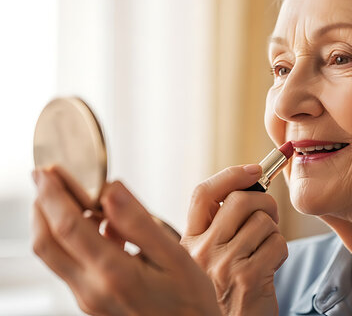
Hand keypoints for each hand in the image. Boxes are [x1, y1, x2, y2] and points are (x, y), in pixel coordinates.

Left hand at [31, 166, 219, 315]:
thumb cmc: (189, 301)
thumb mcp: (175, 257)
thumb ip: (140, 223)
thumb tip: (111, 189)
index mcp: (114, 274)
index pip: (68, 228)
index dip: (54, 195)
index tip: (48, 171)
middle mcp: (92, 290)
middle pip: (46, 243)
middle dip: (41, 205)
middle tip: (45, 177)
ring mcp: (87, 299)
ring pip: (52, 255)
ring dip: (50, 221)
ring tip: (65, 195)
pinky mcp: (90, 302)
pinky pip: (68, 265)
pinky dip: (68, 239)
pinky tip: (93, 225)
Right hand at [181, 164, 287, 315]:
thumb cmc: (227, 292)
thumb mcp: (209, 259)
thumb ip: (218, 226)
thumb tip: (247, 183)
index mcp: (188, 242)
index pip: (203, 194)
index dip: (230, 175)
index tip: (254, 170)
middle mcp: (200, 252)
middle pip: (239, 200)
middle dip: (264, 202)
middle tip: (269, 216)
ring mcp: (223, 264)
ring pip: (262, 221)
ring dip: (273, 232)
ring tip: (265, 249)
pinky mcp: (247, 277)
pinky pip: (276, 243)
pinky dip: (280, 251)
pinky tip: (270, 265)